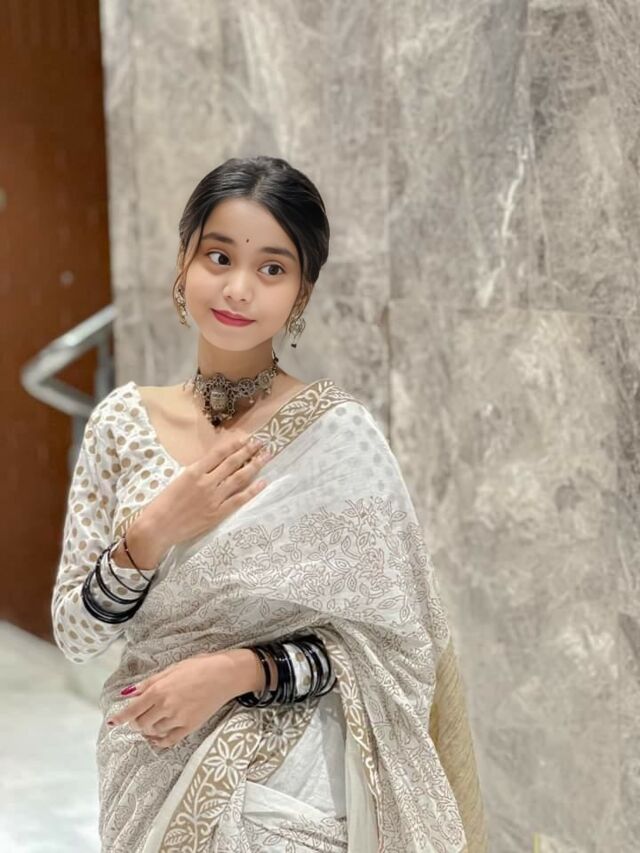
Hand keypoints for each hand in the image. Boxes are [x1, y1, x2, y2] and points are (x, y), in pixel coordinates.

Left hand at [106, 649, 263, 748]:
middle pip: (141, 724)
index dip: (120, 718)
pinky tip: (157, 736)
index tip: (112, 722)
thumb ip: (148, 683)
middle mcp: (166, 707)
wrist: (225, 675)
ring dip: (148, 729)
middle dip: (136, 721)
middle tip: (139, 715)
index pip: (132, 710)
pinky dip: (159, 740)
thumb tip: (128, 693)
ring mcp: (178, 719)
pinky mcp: (189, 727)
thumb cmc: (199, 666)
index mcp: (159, 690)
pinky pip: (168, 740)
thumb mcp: (171, 669)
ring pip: (153, 732)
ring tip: (151, 721)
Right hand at [123, 431, 272, 567]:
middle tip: (261, 443)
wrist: (157, 528)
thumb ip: (196, 472)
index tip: (246, 438)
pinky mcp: (218, 513)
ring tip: (266, 457)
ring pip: (239, 478)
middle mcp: (206, 482)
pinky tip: (263, 482)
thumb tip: (213, 465)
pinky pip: (240, 499)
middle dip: (248, 451)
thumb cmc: (163, 503)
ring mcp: (214, 498)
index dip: (234, 444)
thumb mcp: (177, 480)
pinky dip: (253, 490)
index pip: (219, 453)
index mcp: (193, 472)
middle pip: (232, 463)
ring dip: (254, 466)